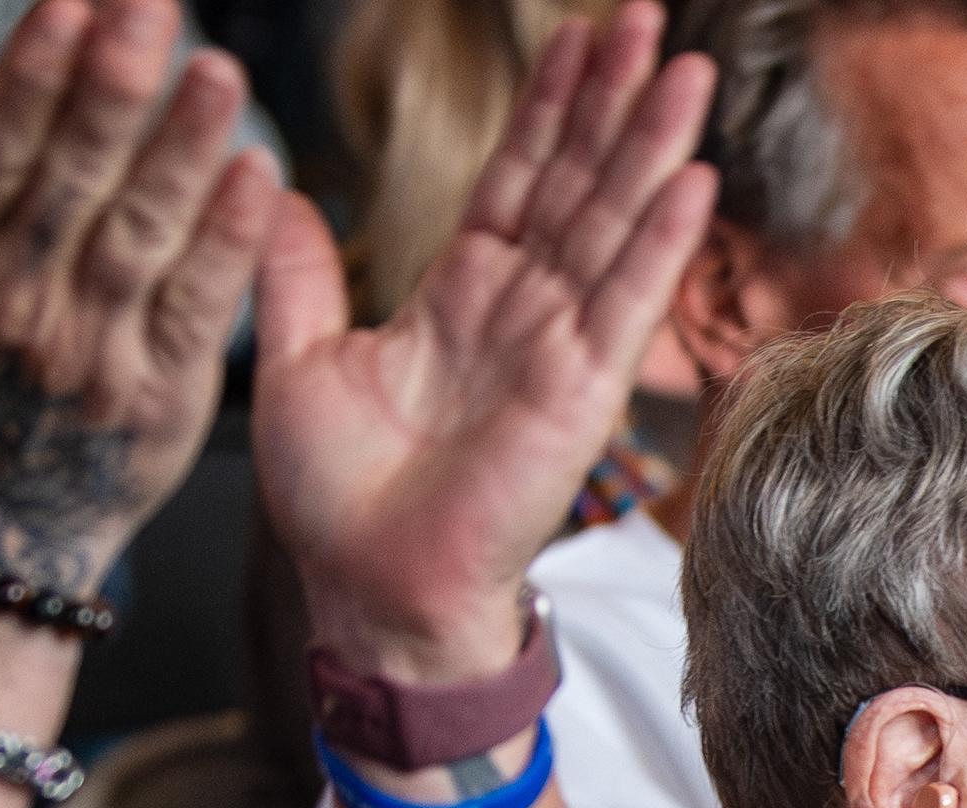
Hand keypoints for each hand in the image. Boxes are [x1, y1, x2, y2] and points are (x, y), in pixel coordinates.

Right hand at [0, 0, 278, 598]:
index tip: (73, 1)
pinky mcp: (159, 397)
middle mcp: (14, 300)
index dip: (36, 71)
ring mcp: (89, 350)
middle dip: (115, 81)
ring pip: (141, 232)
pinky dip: (228, 241)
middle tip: (154, 1)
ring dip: (183, 148)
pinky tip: (259, 177)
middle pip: (74, 175)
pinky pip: (197, 308)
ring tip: (220, 72)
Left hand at [255, 3, 714, 682]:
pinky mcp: (578, 394)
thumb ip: (296, 276)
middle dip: (613, 98)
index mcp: (459, 298)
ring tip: (684, 69)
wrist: (368, 591)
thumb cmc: (338, 505)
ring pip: (610, 224)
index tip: (579, 37)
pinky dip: (657, 242)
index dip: (549, 107)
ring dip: (651, 146)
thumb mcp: (295, 361)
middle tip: (645, 17)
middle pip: (578, 181)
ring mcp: (557, 350)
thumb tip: (276, 193)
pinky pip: (622, 302)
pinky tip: (690, 180)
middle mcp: (521, 314)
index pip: (516, 178)